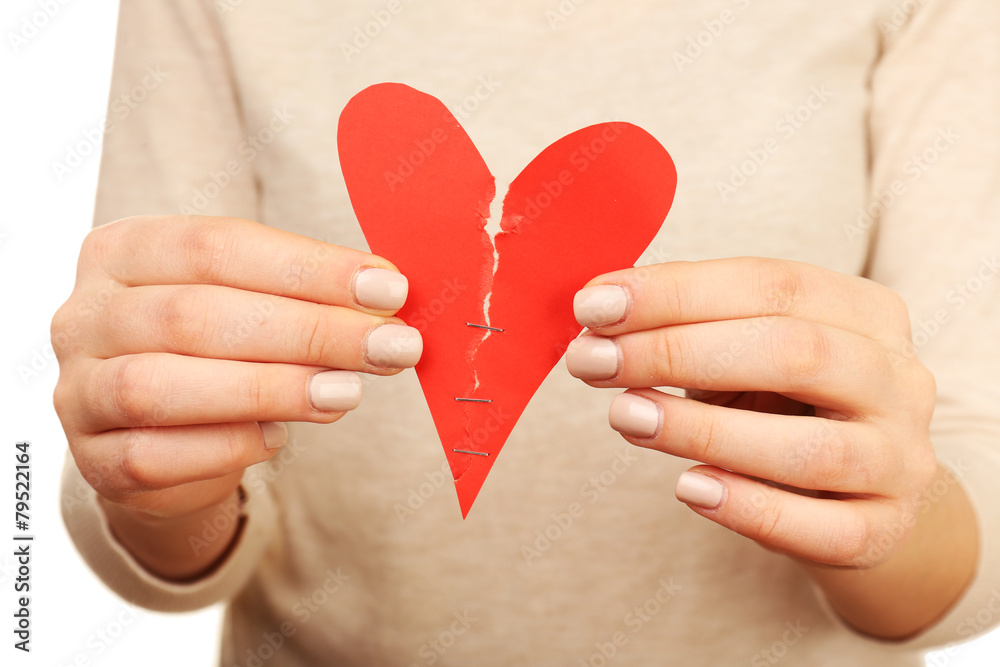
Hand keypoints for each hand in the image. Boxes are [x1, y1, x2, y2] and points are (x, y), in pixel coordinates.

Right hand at [53, 215, 420, 575]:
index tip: (389, 290)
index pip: (219, 245)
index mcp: (125, 250)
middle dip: (308, 330)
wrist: (167, 436)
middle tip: (390, 347)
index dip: (310, 268)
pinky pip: (154, 456)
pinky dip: (225, 446)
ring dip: (270, 388)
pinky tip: (277, 439)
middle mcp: (86, 314)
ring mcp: (78, 390)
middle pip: (196, 315)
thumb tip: (387, 298)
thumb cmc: (221, 350)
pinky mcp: (93, 459)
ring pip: (161, 385)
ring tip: (347, 393)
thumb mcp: (254, 305)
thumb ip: (305, 296)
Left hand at [566, 257, 937, 568]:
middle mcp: (898, 380)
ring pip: (811, 448)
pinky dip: (751, 509)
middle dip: (677, 351)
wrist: (857, 488)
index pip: (771, 283)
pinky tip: (689, 488)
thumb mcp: (745, 348)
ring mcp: (901, 459)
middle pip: (793, 352)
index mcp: (866, 312)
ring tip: (625, 417)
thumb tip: (595, 308)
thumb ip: (685, 323)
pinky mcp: (884, 530)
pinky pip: (824, 527)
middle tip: (591, 360)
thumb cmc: (783, 403)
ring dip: (704, 430)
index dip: (675, 291)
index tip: (593, 306)